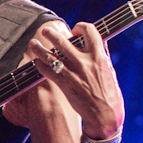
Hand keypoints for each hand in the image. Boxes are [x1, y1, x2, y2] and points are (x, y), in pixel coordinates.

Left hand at [27, 21, 124, 138]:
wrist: (104, 115)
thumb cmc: (110, 94)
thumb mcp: (110, 70)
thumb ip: (103, 54)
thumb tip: (99, 40)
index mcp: (99, 57)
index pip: (90, 31)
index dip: (81, 27)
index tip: (75, 30)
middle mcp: (84, 62)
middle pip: (63, 41)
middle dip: (52, 33)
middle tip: (46, 31)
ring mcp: (72, 73)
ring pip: (50, 55)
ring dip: (39, 48)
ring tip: (33, 43)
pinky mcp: (64, 84)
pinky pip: (47, 71)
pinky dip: (40, 65)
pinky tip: (37, 62)